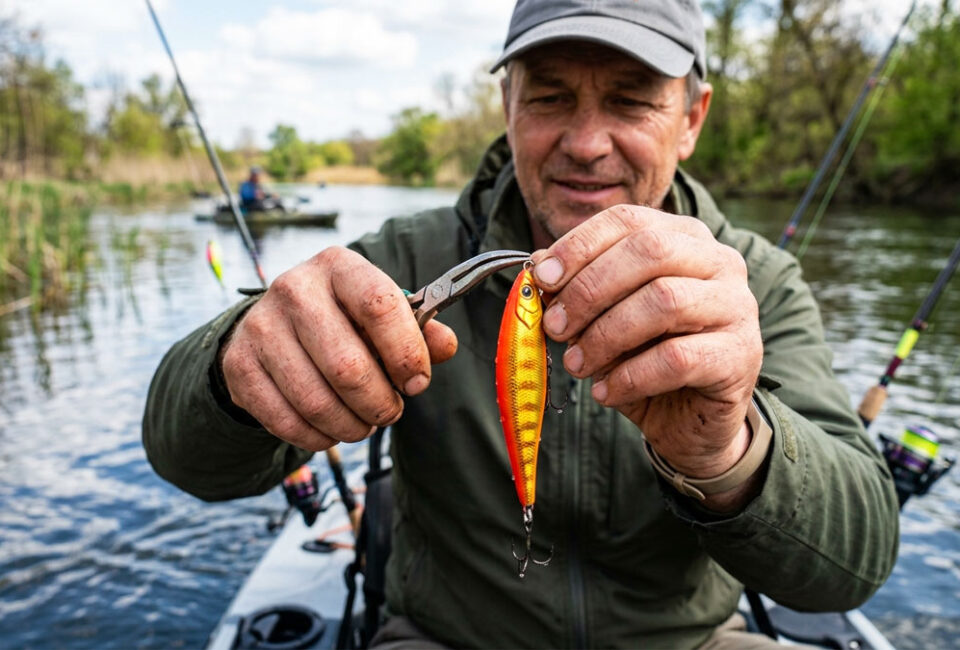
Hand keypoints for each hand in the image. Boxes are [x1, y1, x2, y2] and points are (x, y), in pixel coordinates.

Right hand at [219, 247, 457, 450]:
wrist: (273, 326)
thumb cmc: (343, 320)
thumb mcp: (382, 314)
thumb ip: (420, 328)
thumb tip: (444, 346)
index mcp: (339, 267)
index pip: (381, 306)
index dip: (407, 354)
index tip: (416, 383)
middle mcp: (294, 289)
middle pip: (348, 366)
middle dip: (380, 403)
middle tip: (390, 411)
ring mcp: (261, 327)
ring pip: (317, 401)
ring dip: (352, 426)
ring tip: (365, 423)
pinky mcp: (238, 366)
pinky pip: (286, 422)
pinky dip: (318, 437)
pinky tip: (332, 430)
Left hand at [531, 204, 761, 480]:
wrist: (692, 419)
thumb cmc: (645, 356)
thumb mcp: (604, 318)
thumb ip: (577, 288)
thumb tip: (538, 266)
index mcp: (684, 237)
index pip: (628, 220)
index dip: (579, 245)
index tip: (542, 278)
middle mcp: (719, 261)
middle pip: (648, 252)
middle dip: (590, 289)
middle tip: (554, 327)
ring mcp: (737, 306)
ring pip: (664, 301)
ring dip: (606, 335)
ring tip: (576, 365)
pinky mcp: (741, 356)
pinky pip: (677, 358)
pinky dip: (630, 377)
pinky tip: (605, 393)